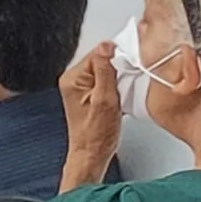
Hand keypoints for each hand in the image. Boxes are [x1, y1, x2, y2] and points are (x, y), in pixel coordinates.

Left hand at [60, 39, 124, 173]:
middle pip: (103, 59)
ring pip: (107, 70)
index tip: (128, 69)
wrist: (92, 154)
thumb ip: (106, 71)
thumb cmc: (96, 134)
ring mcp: (80, 87)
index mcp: (73, 78)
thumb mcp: (105, 100)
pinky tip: (118, 98)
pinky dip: (117, 86)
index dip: (118, 58)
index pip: (99, 52)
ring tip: (119, 95)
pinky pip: (107, 80)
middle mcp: (73, 80)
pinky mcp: (89, 94)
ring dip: (118, 78)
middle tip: (123, 86)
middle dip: (118, 69)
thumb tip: (107, 47)